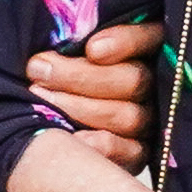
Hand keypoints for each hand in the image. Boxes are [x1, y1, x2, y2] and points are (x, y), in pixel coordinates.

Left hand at [28, 22, 162, 171]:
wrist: (43, 116)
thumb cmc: (51, 69)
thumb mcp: (63, 48)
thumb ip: (71, 39)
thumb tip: (57, 42)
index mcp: (145, 48)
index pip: (149, 39)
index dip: (126, 42)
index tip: (92, 49)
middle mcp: (154, 85)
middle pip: (133, 80)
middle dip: (80, 76)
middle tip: (38, 70)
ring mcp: (149, 120)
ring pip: (128, 116)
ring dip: (79, 108)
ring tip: (40, 97)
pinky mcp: (139, 151)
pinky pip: (132, 153)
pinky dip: (103, 146)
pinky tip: (74, 138)